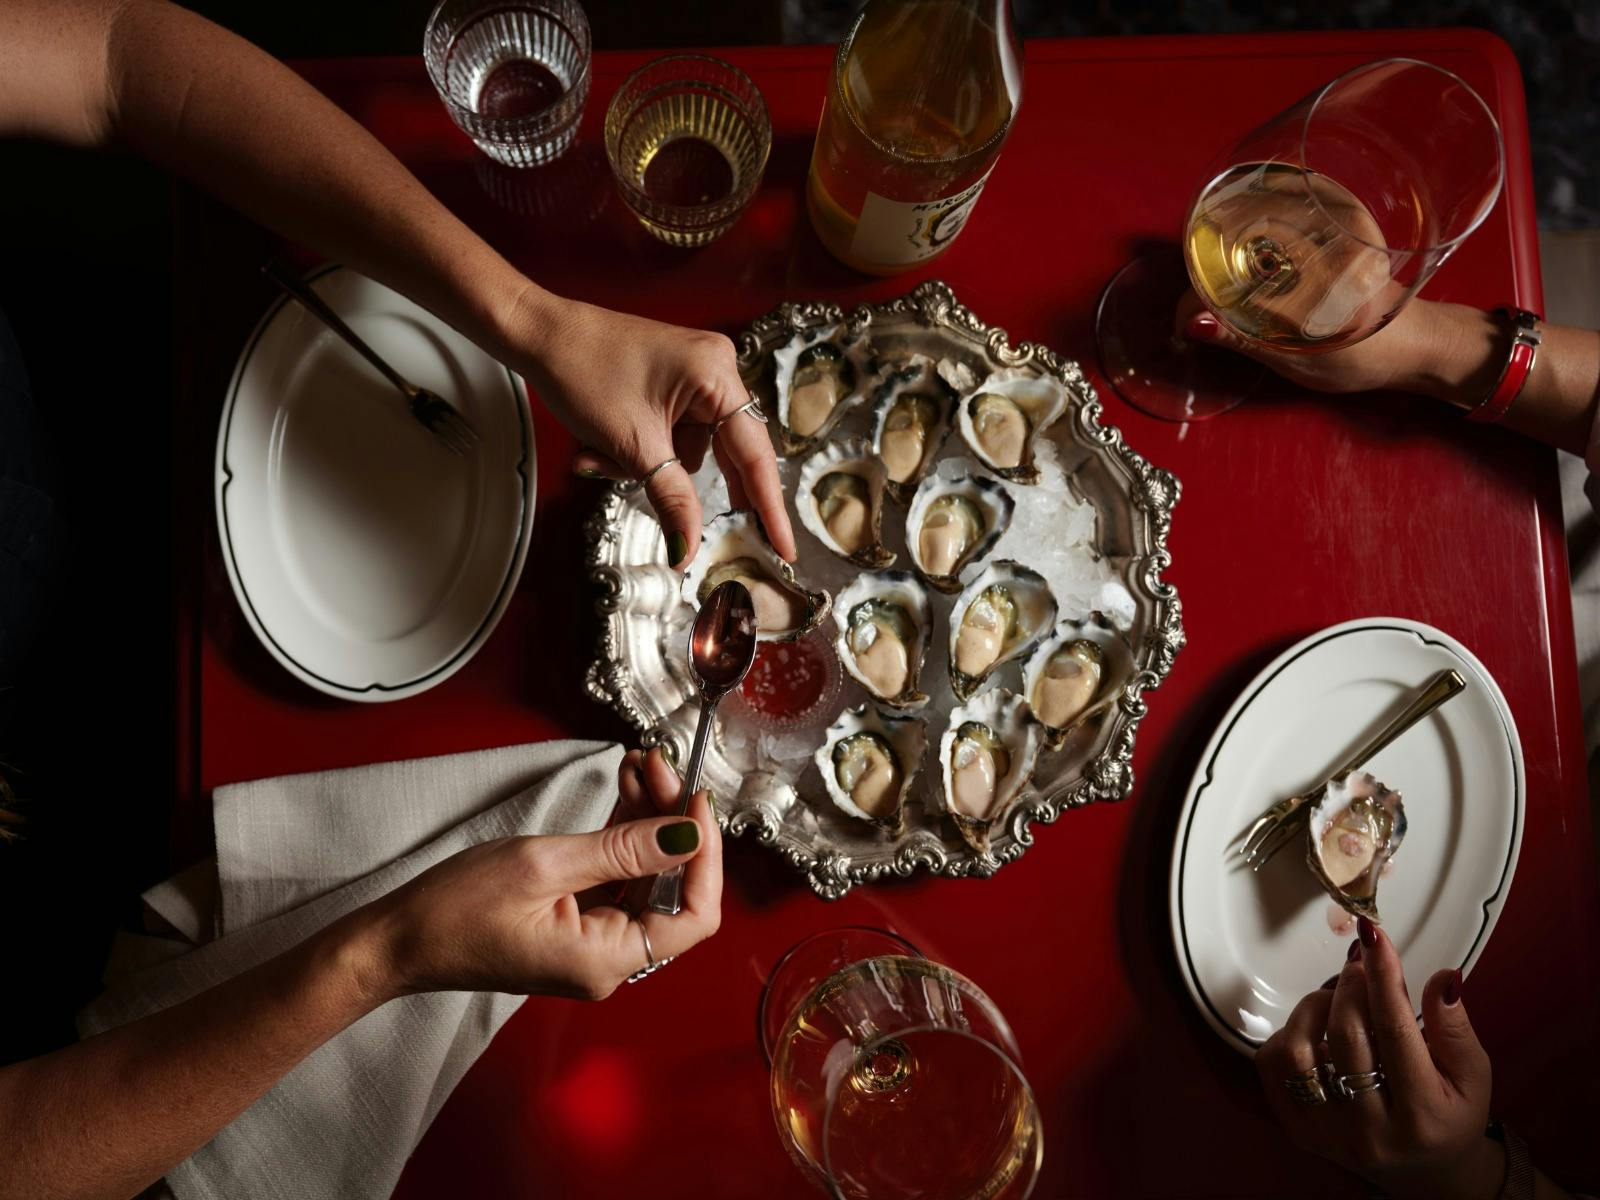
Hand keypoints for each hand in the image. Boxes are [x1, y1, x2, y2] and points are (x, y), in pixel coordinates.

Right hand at [366, 748, 720, 1000]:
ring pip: (646, 875)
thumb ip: (623, 848)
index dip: (705, 856)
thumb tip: (686, 835)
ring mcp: (592, 942)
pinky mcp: (575, 924)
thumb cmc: (455, 911)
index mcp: (607, 959)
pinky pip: (617, 877)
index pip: (694, 914)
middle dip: (673, 822)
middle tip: (660, 767)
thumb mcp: (543, 865)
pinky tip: (624, 789)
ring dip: (649, 818)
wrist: (398, 939)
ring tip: (642, 766)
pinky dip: (623, 833)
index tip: (696, 801)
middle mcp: (608, 959)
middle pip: (671, 887)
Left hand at [512, 291, 795, 568]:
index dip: (769, 508)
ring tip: (599, 454)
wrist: (538, 334)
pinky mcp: (672, 381)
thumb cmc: (581, 369)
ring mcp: (695, 374)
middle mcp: (716, 370)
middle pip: (721, 452)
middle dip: (678, 479)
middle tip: (685, 529)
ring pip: (688, 448)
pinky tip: (602, 445)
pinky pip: (672, 433)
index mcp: (717, 376)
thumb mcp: (632, 445)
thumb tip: (688, 549)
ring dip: (646, 465)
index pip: (754, 456)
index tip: (785, 548)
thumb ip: (671, 499)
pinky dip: (641, 450)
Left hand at [1255, 917, 1502, 1199]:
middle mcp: (1372, 1130)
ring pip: (1299, 1050)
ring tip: (1338, 996)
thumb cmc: (1449, 1113)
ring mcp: (1328, 1133)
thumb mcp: (1472, 1074)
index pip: (1396, 1032)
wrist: (1423, 1169)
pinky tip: (1316, 1028)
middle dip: (1352, 985)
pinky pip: (1272, 1067)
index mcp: (1423, 1115)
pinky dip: (1288, 1033)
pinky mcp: (1297, 1129)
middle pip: (1346, 1036)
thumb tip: (1444, 978)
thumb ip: (1455, 1027)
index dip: (1383, 977)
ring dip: (1315, 1006)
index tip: (1374, 934)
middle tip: (1361, 963)